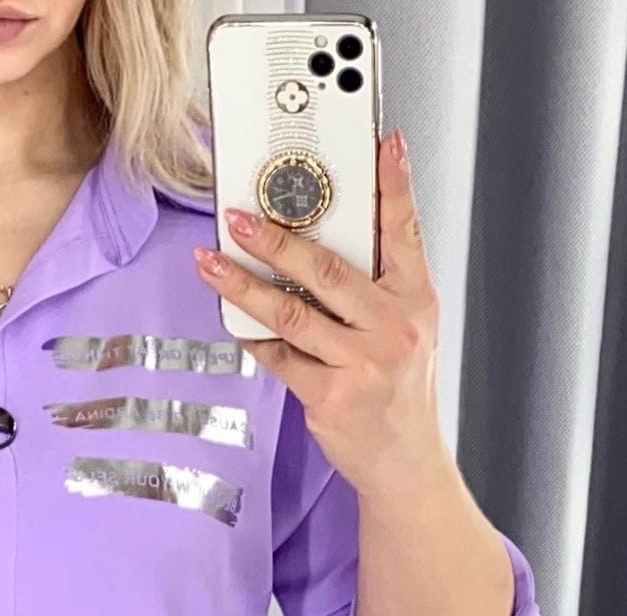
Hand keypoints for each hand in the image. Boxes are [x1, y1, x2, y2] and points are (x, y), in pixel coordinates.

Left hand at [193, 126, 452, 499]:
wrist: (406, 462)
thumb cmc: (400, 390)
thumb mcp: (409, 329)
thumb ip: (377, 286)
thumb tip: (324, 242)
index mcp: (415, 300)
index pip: (405, 231)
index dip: (394, 184)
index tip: (383, 142)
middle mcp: (392, 327)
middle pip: (326, 270)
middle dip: (276, 238)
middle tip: (237, 216)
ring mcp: (361, 363)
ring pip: (291, 314)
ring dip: (243, 286)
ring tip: (210, 262)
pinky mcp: (330, 396)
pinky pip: (279, 358)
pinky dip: (254, 338)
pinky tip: (231, 320)